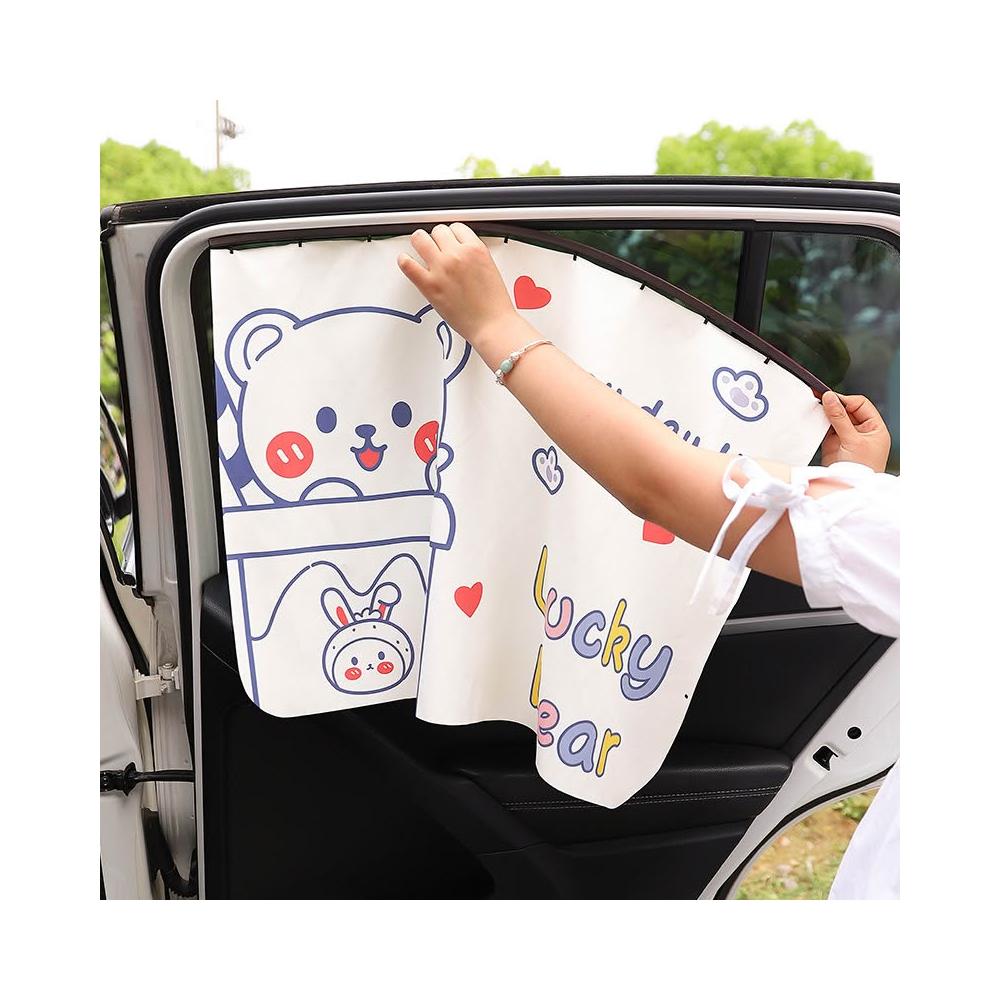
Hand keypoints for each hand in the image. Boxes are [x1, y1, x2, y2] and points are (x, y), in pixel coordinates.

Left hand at [397, 224, 522, 357]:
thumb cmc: (493, 304)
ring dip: (420, 242)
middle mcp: (457, 255)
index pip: (457, 227)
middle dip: (438, 238)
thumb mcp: (490, 269)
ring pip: (420, 239)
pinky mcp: (429, 285)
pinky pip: (407, 264)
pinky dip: (404, 260)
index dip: (452, 234)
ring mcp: (441, 269)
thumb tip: (460, 251)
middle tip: (437, 247)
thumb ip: (473, 256)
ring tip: (420, 248)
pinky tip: (406, 261)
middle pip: (438, 231)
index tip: (450, 240)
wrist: (491, 325)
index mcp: (475, 249)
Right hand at [819, 391, 891, 471]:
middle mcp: (862, 431)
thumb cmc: (861, 470)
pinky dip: (821, 424)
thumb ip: (839, 418)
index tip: (830, 397)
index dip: (845, 400)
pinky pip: (827, 428)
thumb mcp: (852, 441)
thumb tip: (830, 398)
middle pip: (847, 410)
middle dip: (835, 406)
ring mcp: (848, 437)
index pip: (861, 404)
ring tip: (817, 410)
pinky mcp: (834, 444)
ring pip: (836, 418)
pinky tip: (815, 422)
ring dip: (827, 415)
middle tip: (819, 400)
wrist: (849, 491)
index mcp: (875, 428)